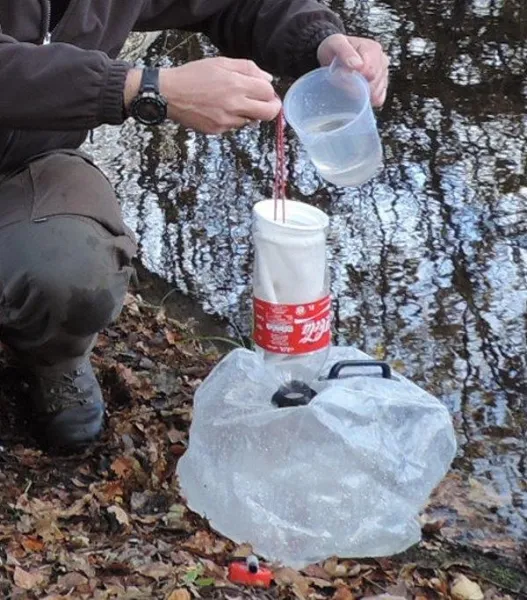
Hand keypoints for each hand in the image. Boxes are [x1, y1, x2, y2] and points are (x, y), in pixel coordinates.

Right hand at [159, 57, 280, 133]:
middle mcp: (234, 105)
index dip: (270, 92)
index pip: (268, 92)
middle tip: (267, 104)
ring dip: (250, 113)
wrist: (169, 94)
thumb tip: (268, 79)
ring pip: (252, 121)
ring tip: (235, 102)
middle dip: (272, 108)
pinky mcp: (218, 130)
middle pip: (268, 113)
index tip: (266, 91)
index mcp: (236, 84)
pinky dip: (234, 119)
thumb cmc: (193, 75)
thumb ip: (248, 68)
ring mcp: (227, 121)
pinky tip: (221, 109)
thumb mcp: (221, 63)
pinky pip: (235, 126)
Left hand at [317, 34, 389, 106]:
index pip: (370, 70)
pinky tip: (358, 94)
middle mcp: (381, 60)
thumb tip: (358, 65)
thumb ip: (344, 51)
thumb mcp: (334, 44)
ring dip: (362, 93)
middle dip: (358, 86)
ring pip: (377, 91)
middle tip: (344, 83)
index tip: (345, 77)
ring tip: (349, 87)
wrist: (332, 58)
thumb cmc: (334, 51)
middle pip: (375, 82)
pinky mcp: (381, 87)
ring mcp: (382, 74)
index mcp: (372, 48)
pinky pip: (379, 98)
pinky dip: (367, 100)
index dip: (357, 77)